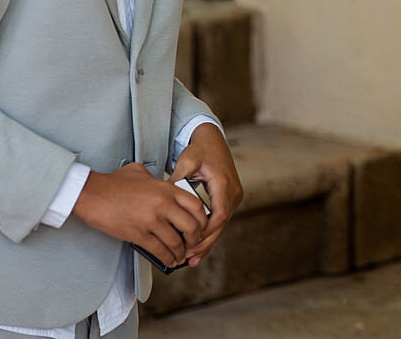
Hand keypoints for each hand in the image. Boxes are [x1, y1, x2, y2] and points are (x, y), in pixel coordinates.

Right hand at [71, 161, 209, 268]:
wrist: (91, 194)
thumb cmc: (112, 183)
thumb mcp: (140, 172)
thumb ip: (156, 179)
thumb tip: (163, 184)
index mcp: (166, 189)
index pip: (196, 206)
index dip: (202, 219)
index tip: (201, 226)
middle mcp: (163, 205)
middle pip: (191, 226)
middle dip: (195, 239)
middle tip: (193, 244)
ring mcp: (151, 221)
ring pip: (176, 242)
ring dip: (181, 252)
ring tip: (181, 256)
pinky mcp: (138, 234)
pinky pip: (159, 250)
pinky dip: (166, 258)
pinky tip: (168, 260)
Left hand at [169, 124, 243, 265]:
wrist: (213, 140)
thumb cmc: (200, 150)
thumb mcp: (186, 160)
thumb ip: (178, 178)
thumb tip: (167, 197)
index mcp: (223, 184)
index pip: (219, 214)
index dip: (205, 231)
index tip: (189, 243)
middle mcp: (233, 192)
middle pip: (221, 225)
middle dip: (204, 243)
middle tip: (187, 258)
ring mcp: (233, 196)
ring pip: (221, 225)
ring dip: (207, 242)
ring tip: (191, 259)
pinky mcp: (229, 198)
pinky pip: (220, 220)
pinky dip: (209, 234)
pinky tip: (198, 249)